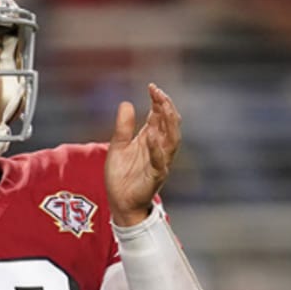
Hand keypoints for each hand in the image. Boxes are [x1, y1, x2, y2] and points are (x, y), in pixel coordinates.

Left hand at [105, 83, 181, 226]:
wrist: (119, 203)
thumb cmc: (121, 176)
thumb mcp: (118, 147)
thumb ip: (123, 127)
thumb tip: (126, 103)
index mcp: (151, 139)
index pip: (160, 116)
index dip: (158, 101)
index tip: (152, 87)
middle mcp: (159, 148)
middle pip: (170, 124)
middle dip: (166, 107)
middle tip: (158, 93)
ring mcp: (160, 162)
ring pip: (172, 140)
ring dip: (168, 123)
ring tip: (162, 107)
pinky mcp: (156, 177)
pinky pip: (160, 162)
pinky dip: (157, 148)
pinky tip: (151, 135)